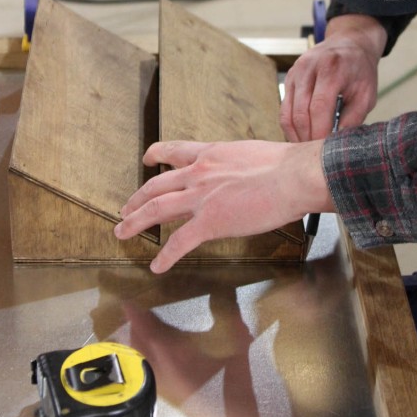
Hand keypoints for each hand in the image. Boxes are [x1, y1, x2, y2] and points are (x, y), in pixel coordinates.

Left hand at [115, 138, 331, 273]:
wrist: (294, 176)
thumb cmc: (284, 165)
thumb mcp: (250, 153)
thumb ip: (235, 163)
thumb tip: (240, 172)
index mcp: (211, 154)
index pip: (175, 151)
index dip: (156, 155)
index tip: (147, 159)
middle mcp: (200, 173)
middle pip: (156, 185)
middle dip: (136, 199)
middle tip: (124, 210)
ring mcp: (202, 197)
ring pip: (157, 209)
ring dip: (136, 222)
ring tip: (122, 232)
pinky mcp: (211, 221)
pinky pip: (180, 242)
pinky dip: (166, 256)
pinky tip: (157, 266)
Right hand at [280, 14, 385, 141]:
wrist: (349, 43)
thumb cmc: (360, 70)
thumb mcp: (366, 94)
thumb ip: (353, 119)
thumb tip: (336, 145)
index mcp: (331, 68)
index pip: (319, 107)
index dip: (320, 133)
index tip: (325, 152)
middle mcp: (308, 68)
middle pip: (300, 113)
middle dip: (307, 138)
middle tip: (316, 156)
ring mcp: (295, 72)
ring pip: (287, 113)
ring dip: (297, 135)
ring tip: (308, 149)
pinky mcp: (288, 79)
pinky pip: (284, 109)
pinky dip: (291, 126)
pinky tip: (303, 136)